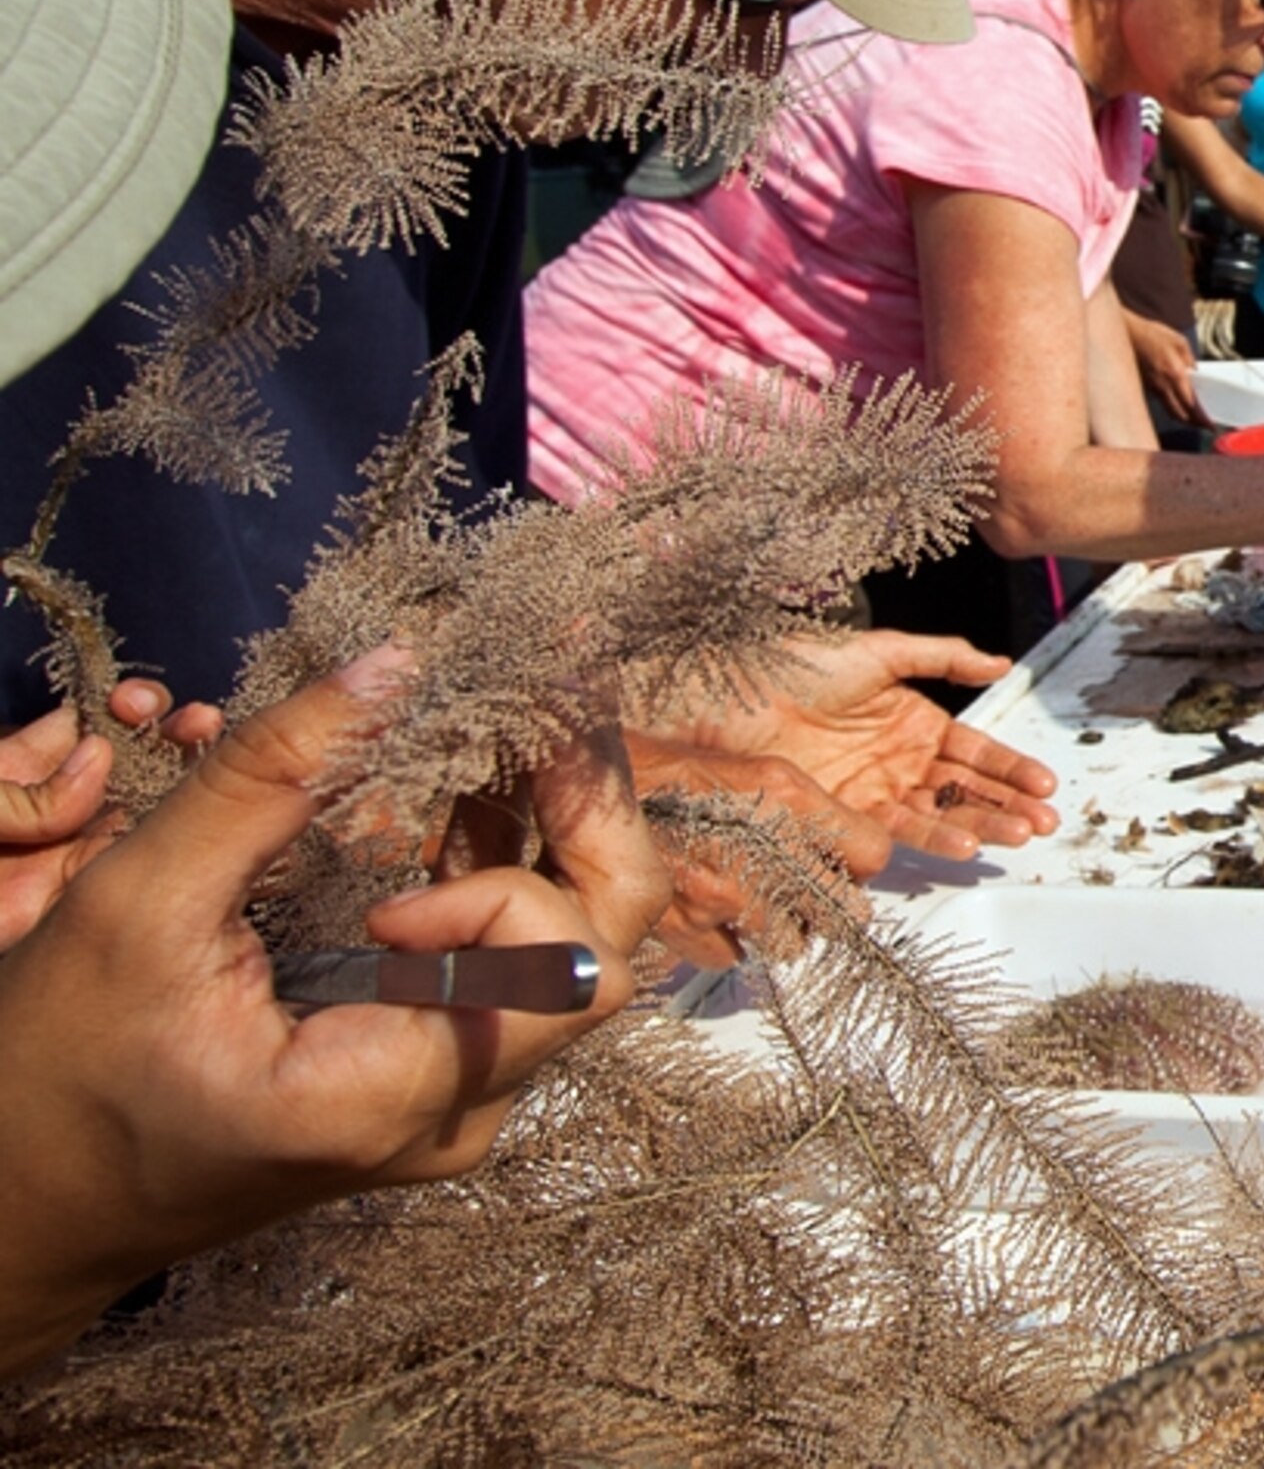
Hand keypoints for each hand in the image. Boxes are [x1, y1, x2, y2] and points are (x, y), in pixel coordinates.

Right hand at [0, 661, 663, 1372]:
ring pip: (574, 951)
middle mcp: (457, 1108)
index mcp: (395, 1095)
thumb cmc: (56, 1074)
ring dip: (555, 829)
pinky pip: (517, 966)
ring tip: (511, 727)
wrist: (24, 1207)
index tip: (395, 874)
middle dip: (590, 814)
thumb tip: (397, 657)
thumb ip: (267, 781)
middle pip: (605, 949)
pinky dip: (506, 866)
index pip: (571, 969)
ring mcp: (457, 1097)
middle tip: (541, 710)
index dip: (512, 882)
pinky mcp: (436, 1073)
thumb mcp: (138, 907)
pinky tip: (469, 793)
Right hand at [622, 737, 895, 966]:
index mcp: (784, 796)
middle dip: (826, 903)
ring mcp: (724, 898)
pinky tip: (708, 912)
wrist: (581, 789)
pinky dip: (725, 941)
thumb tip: (855, 849)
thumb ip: (804, 807)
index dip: (858, 859)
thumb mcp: (745, 767)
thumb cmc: (657, 768)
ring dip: (778, 926)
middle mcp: (762, 852)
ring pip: (792, 942)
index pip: (872, 854)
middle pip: (841, 911)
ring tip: (749, 897)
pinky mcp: (687, 932)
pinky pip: (733, 957)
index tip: (845, 859)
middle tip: (802, 889)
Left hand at [641, 630, 1061, 858]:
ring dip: (983, 825)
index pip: (975, 750)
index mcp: (914, 720)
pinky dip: (936, 837)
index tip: (1045, 784)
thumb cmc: (797, 665)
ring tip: (1017, 836)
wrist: (730, 698)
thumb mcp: (880, 652)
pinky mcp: (847, 813)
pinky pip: (900, 829)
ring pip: (942, 812)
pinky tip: (963, 844)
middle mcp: (901, 760)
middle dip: (1009, 804)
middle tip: (1044, 822)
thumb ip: (943, 657)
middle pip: (966, 789)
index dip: (1010, 767)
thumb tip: (1001, 663)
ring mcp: (876, 790)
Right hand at [1124, 310, 1202, 423]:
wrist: (1126, 334)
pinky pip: (1162, 402)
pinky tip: (1178, 401)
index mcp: (1175, 375)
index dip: (1201, 418)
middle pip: (1180, 414)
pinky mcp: (1145, 387)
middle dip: (1193, 422)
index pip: (1191, 404)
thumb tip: (1195, 372)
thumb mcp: (1179, 342)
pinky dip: (1172, 406)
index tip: (1210, 425)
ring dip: (1183, 416)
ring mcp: (1152, 389)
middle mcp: (1163, 386)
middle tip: (1203, 423)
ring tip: (1193, 416)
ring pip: (1170, 410)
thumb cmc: (1152, 335)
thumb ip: (1190, 360)